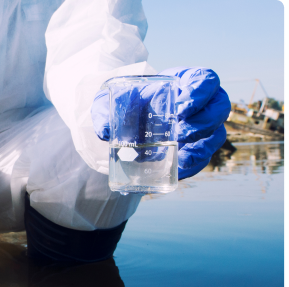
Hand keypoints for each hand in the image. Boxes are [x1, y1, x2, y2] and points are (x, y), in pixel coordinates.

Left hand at [92, 67, 230, 179]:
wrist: (127, 121)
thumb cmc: (129, 101)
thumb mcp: (114, 99)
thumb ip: (106, 108)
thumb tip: (104, 131)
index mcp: (188, 82)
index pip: (207, 81)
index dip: (201, 93)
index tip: (182, 107)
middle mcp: (203, 104)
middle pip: (219, 110)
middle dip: (203, 123)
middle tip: (180, 132)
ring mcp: (203, 128)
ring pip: (216, 136)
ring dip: (201, 146)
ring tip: (181, 155)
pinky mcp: (196, 149)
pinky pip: (204, 158)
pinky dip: (194, 164)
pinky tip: (180, 169)